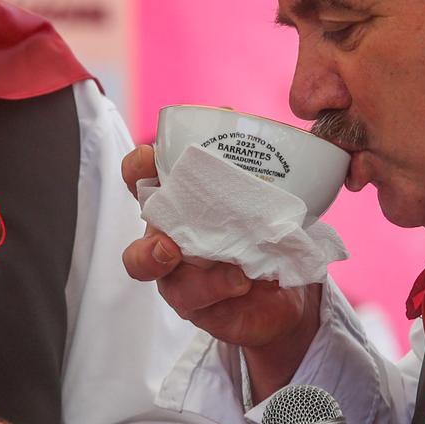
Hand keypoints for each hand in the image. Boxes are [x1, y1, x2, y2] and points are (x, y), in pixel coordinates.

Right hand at [119, 145, 321, 390]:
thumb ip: (241, 157)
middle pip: (138, 248)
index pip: (140, 181)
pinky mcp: (200, 307)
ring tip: (227, 270)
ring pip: (162, 279)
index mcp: (176, 205)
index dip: (136, 169)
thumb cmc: (262, 231)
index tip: (150, 159)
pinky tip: (245, 279)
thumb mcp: (257, 192)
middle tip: (169, 243)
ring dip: (190, 276)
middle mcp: (169, 241)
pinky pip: (200, 300)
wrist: (288, 288)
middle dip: (148, 246)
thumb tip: (229, 116)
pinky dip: (221, 287)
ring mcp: (181, 279)